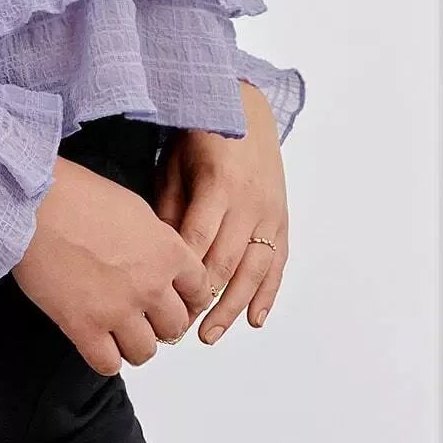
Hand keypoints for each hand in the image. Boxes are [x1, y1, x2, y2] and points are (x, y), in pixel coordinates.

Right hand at [12, 156, 214, 374]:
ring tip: (119, 331)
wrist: (33, 204)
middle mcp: (150, 285)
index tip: (176, 301)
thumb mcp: (134, 208)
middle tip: (143, 316)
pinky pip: (108, 364)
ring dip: (134, 343)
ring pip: (146, 351)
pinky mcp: (85, 327)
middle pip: (176, 326)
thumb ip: (155, 242)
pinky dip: (105, 358)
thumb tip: (159, 262)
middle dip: (161, 322)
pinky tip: (96, 342)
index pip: (200, 291)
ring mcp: (118, 310)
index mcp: (167, 252)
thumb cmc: (76, 195)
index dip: (188, 299)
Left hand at [152, 81, 289, 343]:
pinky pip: (278, 262)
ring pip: (254, 270)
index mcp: (219, 185)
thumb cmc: (202, 134)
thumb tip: (161, 255)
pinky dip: (268, 293)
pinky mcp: (282, 219)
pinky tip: (255, 319)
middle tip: (177, 329)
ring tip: (210, 335)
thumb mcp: (175, 163)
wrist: (248, 108)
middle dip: (202, 300)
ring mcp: (271, 212)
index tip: (160, 300)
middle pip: (226, 262)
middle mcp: (250, 203)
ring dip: (232, 306)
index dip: (181, 275)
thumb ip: (170, 206)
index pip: (198, 241)